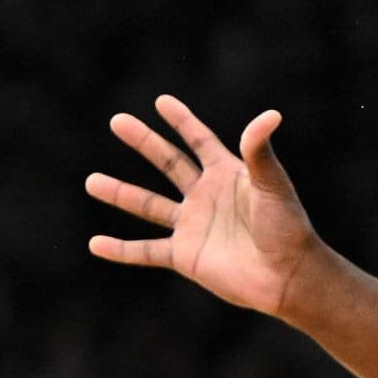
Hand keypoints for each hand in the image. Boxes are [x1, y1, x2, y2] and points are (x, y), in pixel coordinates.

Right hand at [86, 94, 317, 316]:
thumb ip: (260, 153)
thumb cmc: (286, 227)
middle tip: (117, 121)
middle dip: (144, 142)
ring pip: (149, 205)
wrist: (286, 276)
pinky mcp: (185, 256)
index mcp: (228, 174)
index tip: (161, 102)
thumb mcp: (272, 185)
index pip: (199, 141)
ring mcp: (193, 226)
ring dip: (120, 193)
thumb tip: (270, 114)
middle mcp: (206, 196)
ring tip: (91, 181)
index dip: (181, 121)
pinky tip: (95, 244)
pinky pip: (146, 252)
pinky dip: (120, 249)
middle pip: (168, 163)